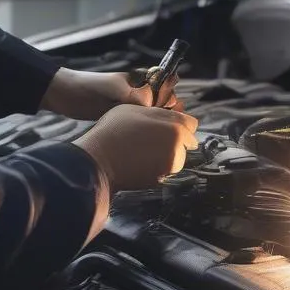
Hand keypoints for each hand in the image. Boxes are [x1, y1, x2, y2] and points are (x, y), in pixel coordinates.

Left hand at [41, 67, 182, 119]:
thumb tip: (150, 106)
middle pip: (165, 100)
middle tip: (161, 119)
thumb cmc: (90, 85)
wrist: (67, 96)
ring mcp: (133, 105)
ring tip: (156, 130)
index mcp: (141, 78)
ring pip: (154, 113)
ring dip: (158, 121)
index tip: (165, 103)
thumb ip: (134, 96)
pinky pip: (141, 122)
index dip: (169, 92)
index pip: (166, 82)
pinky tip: (147, 137)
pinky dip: (146, 129)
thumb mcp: (113, 88)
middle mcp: (140, 90)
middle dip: (168, 109)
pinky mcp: (125, 117)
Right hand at [72, 103, 198, 191]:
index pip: (191, 124)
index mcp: (175, 127)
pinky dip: (158, 167)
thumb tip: (171, 115)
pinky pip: (165, 170)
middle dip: (175, 139)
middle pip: (186, 141)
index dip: (179, 122)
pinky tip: (141, 161)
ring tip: (144, 150)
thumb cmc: (113, 131)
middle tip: (153, 138)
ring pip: (177, 156)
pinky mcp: (161, 179)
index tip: (169, 124)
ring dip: (168, 153)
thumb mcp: (135, 109)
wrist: (99, 161)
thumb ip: (159, 112)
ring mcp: (170, 165)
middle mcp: (178, 147)